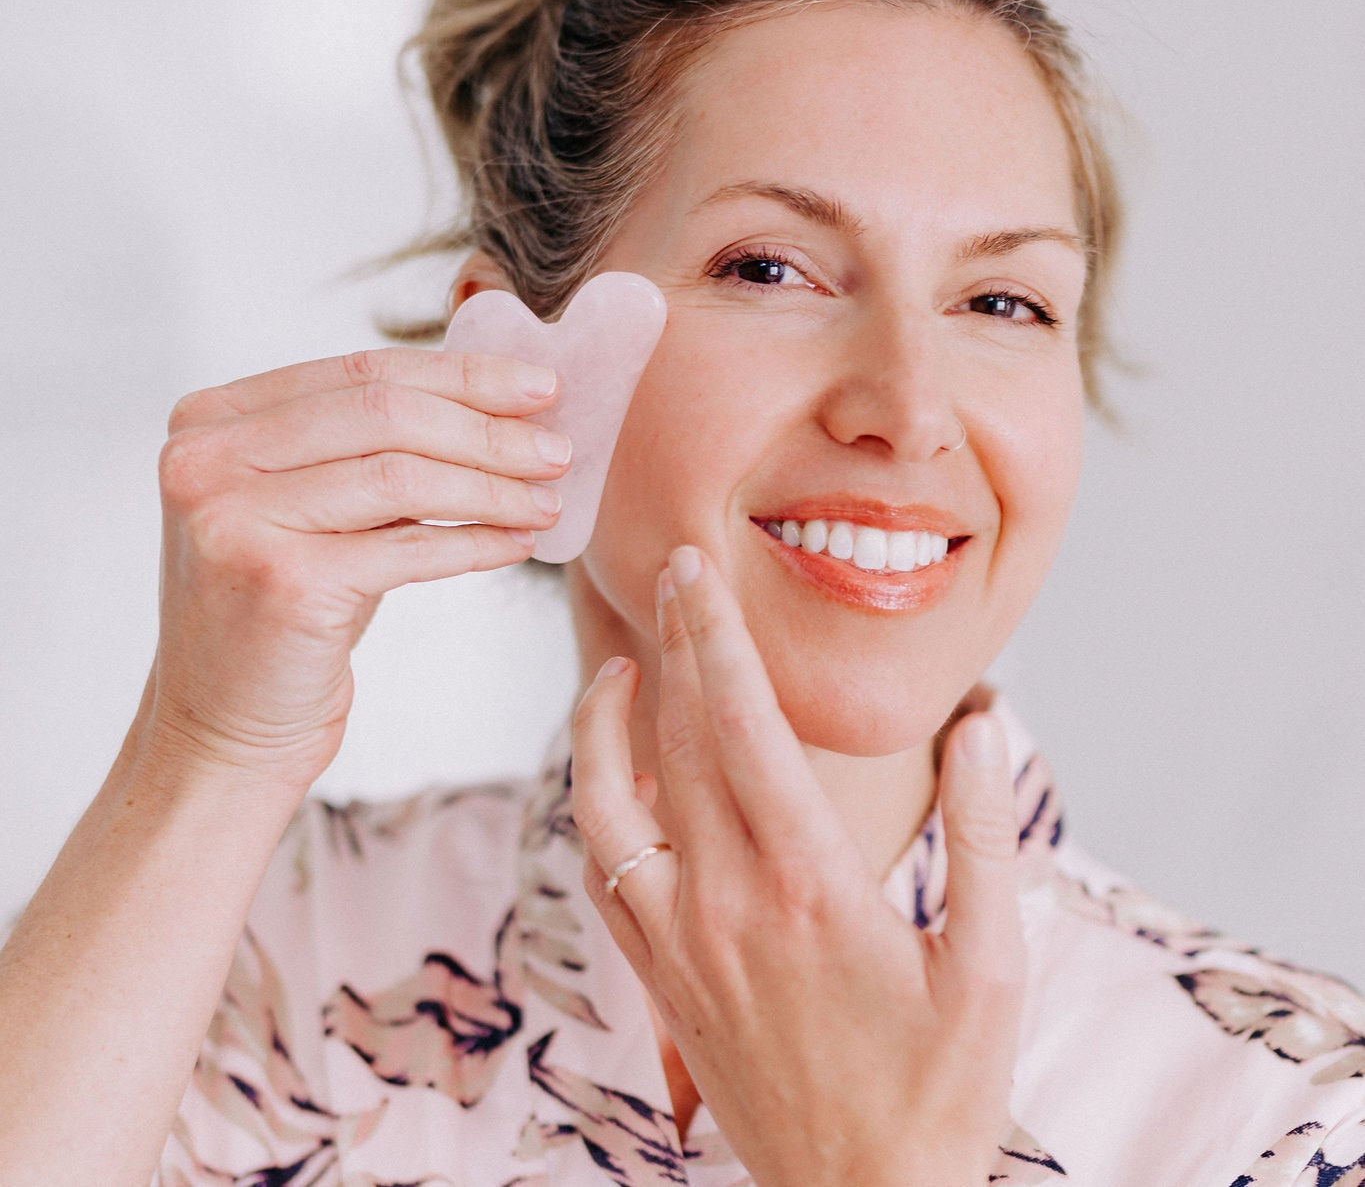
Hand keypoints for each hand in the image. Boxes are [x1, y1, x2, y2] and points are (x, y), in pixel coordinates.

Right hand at [143, 347, 569, 787]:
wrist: (226, 728)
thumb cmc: (290, 607)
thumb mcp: (317, 506)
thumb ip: (376, 446)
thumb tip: (504, 403)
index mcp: (211, 419)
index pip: (362, 370)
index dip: (463, 375)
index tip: (540, 387)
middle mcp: (206, 459)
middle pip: (386, 412)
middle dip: (488, 430)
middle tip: (558, 450)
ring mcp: (234, 518)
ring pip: (402, 476)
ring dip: (492, 488)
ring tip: (549, 500)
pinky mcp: (280, 582)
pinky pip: (409, 548)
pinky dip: (476, 543)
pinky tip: (518, 543)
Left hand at [570, 544, 1025, 1186]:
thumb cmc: (939, 1088)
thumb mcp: (994, 964)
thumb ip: (985, 834)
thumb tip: (980, 725)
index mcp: (810, 882)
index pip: (744, 724)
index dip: (716, 634)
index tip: (696, 568)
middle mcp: (728, 900)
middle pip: (676, 739)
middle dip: (671, 641)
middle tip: (672, 571)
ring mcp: (680, 942)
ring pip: (609, 805)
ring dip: (603, 724)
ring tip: (618, 667)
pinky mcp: (661, 981)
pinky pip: (606, 876)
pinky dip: (599, 811)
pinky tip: (617, 780)